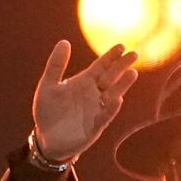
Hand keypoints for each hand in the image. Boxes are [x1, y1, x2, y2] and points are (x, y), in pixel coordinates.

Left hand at [31, 41, 139, 162]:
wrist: (47, 139)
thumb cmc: (48, 112)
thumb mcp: (48, 86)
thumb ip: (56, 65)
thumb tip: (63, 41)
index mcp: (84, 82)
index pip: (101, 66)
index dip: (111, 56)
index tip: (121, 46)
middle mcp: (94, 94)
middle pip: (111, 77)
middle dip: (121, 66)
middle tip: (134, 54)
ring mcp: (96, 109)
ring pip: (113, 95)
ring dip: (122, 85)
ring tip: (132, 73)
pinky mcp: (95, 126)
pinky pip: (105, 116)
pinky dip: (110, 108)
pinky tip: (117, 99)